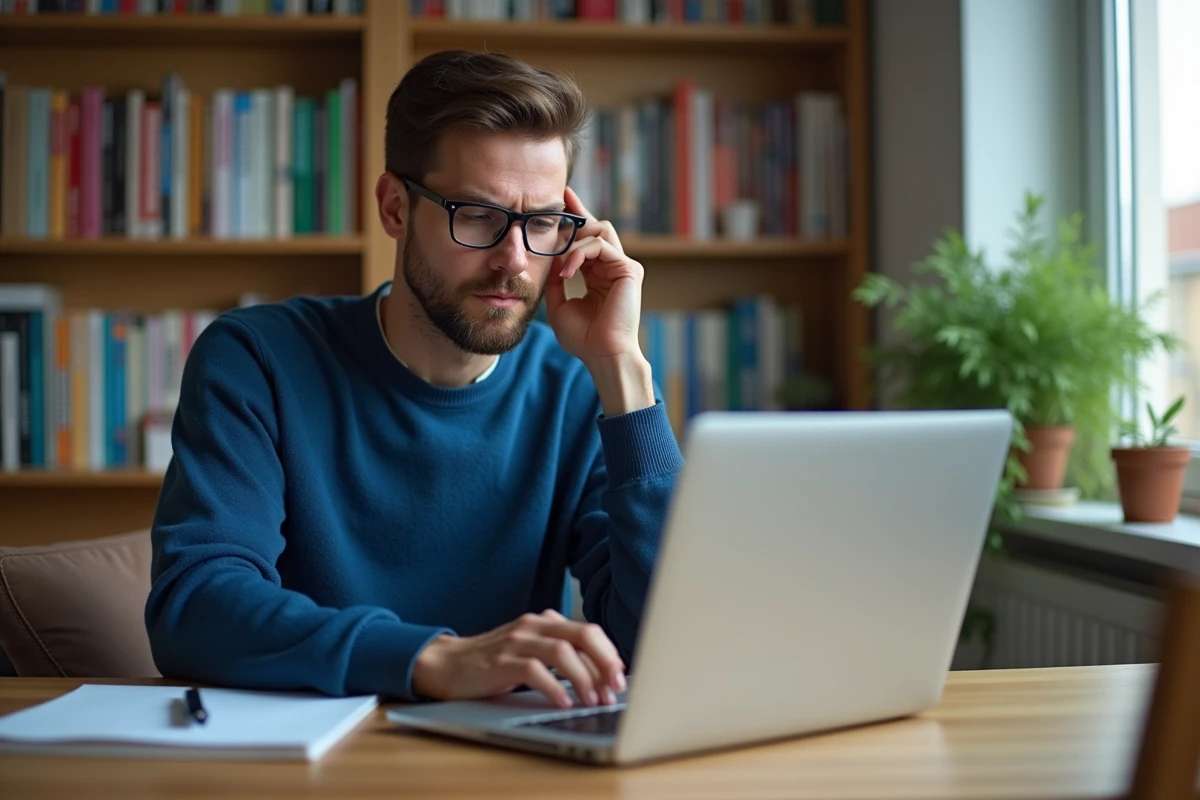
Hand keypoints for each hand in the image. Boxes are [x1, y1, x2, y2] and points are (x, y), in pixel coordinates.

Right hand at [411, 609, 627, 708]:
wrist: (447, 664)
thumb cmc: (493, 662)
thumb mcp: (531, 650)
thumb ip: (560, 654)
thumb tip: (601, 675)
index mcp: (545, 622)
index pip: (589, 631)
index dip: (609, 654)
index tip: (621, 678)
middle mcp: (533, 626)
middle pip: (582, 635)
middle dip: (605, 662)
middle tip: (615, 688)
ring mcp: (516, 642)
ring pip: (562, 652)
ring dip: (584, 679)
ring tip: (593, 701)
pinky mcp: (500, 662)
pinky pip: (535, 672)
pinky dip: (554, 689)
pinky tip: (563, 703)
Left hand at [544, 187, 644, 366]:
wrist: (602, 355)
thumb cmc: (583, 338)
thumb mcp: (559, 304)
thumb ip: (555, 280)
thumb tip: (548, 259)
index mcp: (598, 275)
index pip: (587, 240)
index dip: (575, 219)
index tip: (560, 201)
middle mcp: (613, 267)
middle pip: (598, 226)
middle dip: (578, 213)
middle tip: (559, 200)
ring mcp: (623, 267)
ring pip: (600, 231)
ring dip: (574, 240)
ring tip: (559, 259)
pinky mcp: (629, 269)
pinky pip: (600, 246)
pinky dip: (579, 254)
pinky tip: (566, 270)